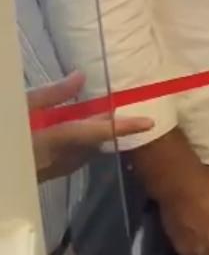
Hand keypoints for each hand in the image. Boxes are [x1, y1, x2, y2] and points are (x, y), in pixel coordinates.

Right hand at [27, 72, 153, 182]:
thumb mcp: (22, 105)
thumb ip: (52, 93)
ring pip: (82, 153)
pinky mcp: (42, 177)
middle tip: (108, 106)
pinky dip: (74, 145)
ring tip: (89, 115)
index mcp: (54, 139)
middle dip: (103, 126)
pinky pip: (67, 160)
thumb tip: (81, 76)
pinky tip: (64, 132)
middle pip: (93, 142)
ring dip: (89, 136)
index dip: (123, 126)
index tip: (149, 122)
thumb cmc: (5, 129)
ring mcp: (49, 171)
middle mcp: (58, 159)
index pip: (97, 131)